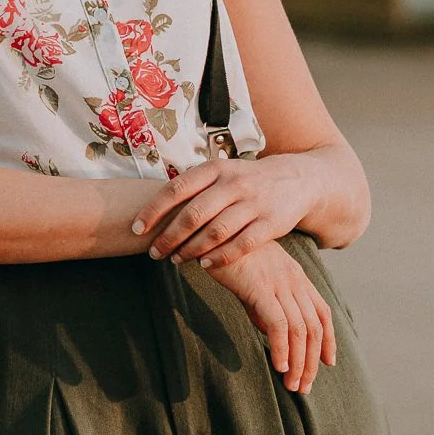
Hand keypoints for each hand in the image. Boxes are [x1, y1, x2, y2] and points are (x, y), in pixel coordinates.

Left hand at [132, 153, 318, 267]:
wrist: (297, 179)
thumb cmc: (247, 179)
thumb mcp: (222, 172)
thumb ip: (193, 185)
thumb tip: (152, 204)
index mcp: (216, 169)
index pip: (177, 189)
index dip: (153, 211)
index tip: (136, 229)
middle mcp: (234, 184)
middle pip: (193, 214)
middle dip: (169, 237)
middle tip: (154, 252)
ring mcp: (254, 203)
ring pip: (215, 232)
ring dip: (191, 250)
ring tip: (176, 260)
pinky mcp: (271, 223)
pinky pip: (241, 245)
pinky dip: (220, 257)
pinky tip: (205, 265)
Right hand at [202, 242, 335, 393]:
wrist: (214, 228)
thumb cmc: (230, 254)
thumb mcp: (255, 279)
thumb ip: (265, 304)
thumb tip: (269, 332)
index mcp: (296, 277)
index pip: (322, 312)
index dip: (328, 339)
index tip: (328, 363)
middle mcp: (293, 281)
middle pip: (314, 327)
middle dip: (312, 361)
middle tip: (303, 387)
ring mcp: (279, 284)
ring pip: (300, 330)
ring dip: (299, 362)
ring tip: (292, 385)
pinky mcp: (261, 288)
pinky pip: (279, 323)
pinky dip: (282, 347)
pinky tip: (279, 365)